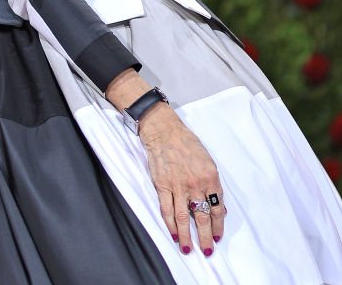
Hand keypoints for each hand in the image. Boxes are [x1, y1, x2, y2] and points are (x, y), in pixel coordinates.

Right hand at [138, 102, 225, 255]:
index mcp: (210, 177)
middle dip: (205, 237)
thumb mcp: (207, 160)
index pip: (217, 207)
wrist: (164, 131)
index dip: (218, 225)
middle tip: (207, 251)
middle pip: (202, 217)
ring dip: (187, 237)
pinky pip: (167, 210)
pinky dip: (170, 224)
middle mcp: (196, 184)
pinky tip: (174, 234)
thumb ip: (213, 183)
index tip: (218, 236)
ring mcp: (178, 186)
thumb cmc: (187, 143)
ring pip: (184, 218)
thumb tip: (218, 207)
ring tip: (188, 250)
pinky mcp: (163, 186)